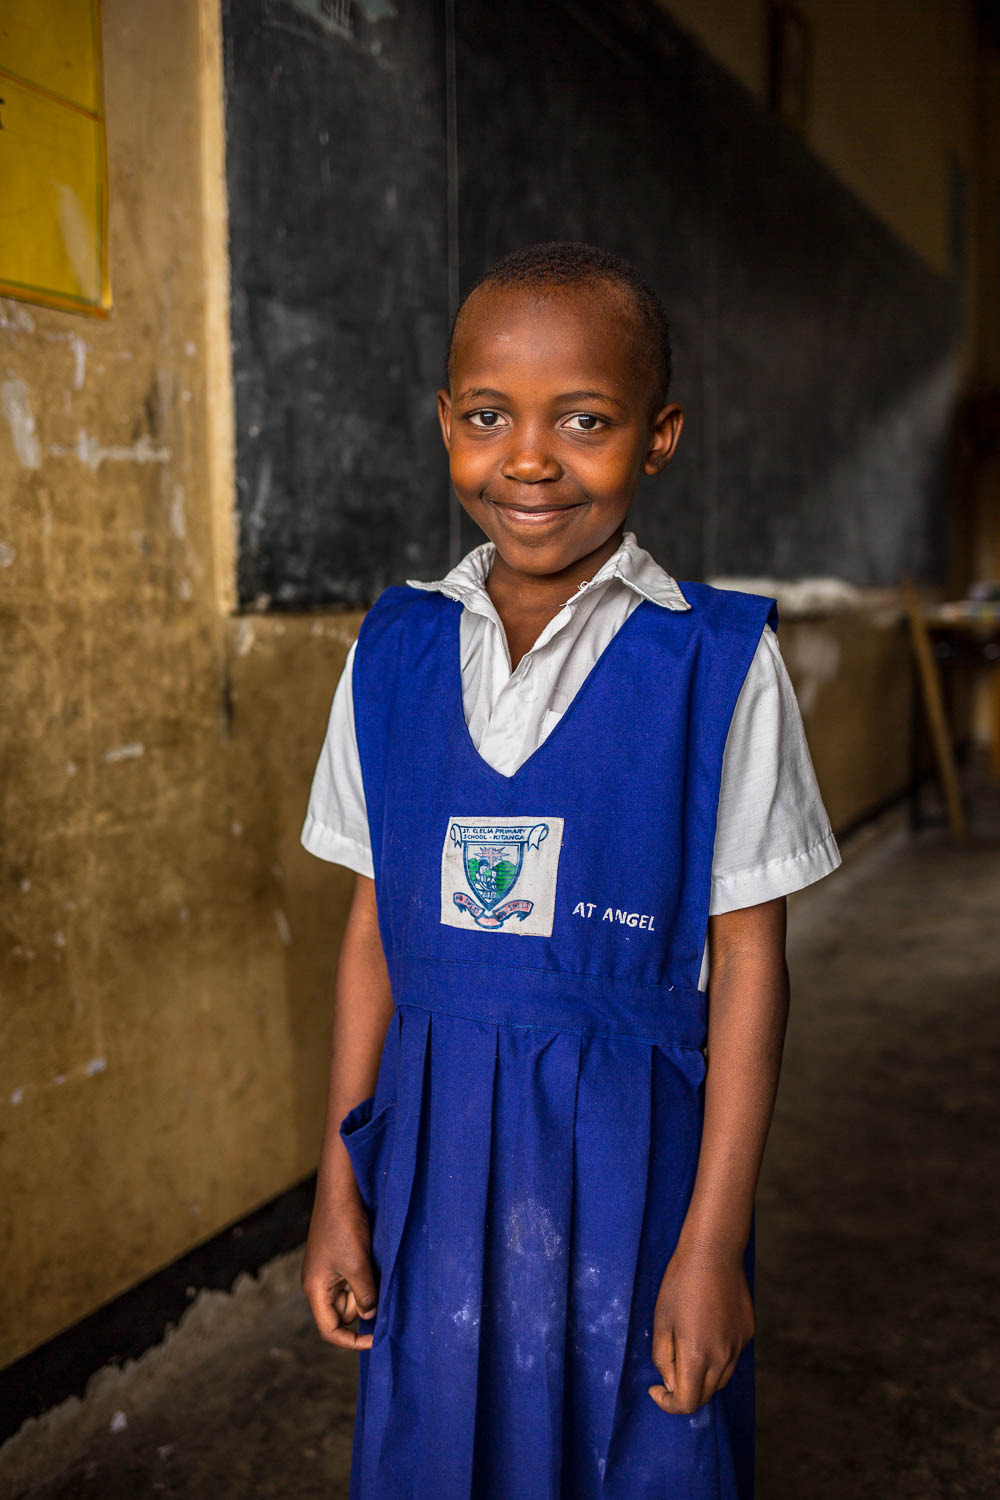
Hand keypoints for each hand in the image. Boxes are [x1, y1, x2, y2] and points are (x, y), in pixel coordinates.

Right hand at [301, 1186, 378, 1349]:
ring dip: (367, 1289)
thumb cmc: (344, 1227)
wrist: (340, 1189)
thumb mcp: (357, 1265)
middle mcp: (318, 1283)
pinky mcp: (338, 1257)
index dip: (352, 1340)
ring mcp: (328, 1270)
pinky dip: (366, 1276)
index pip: (330, 1329)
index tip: (377, 1339)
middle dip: (364, 1305)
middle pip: (344, 1312)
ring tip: (375, 1267)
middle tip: (379, 1286)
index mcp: (315, 1289)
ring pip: (352, 1294)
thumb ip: (365, 1296)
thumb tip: (371, 1317)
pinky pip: (354, 1278)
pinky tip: (374, 1260)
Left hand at [648, 1242, 753, 1413]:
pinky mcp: (747, 1332)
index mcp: (698, 1355)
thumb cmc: (681, 1283)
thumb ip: (663, 1357)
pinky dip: (717, 1357)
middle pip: (705, 1395)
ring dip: (702, 1376)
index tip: (656, 1389)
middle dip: (684, 1392)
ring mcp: (739, 1345)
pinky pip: (731, 1357)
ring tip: (687, 1347)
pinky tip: (706, 1330)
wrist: (714, 1252)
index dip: (668, 1404)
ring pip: (720, 1379)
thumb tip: (671, 1382)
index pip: (687, 1402)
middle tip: (669, 1371)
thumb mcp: (661, 1320)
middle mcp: (723, 1356)